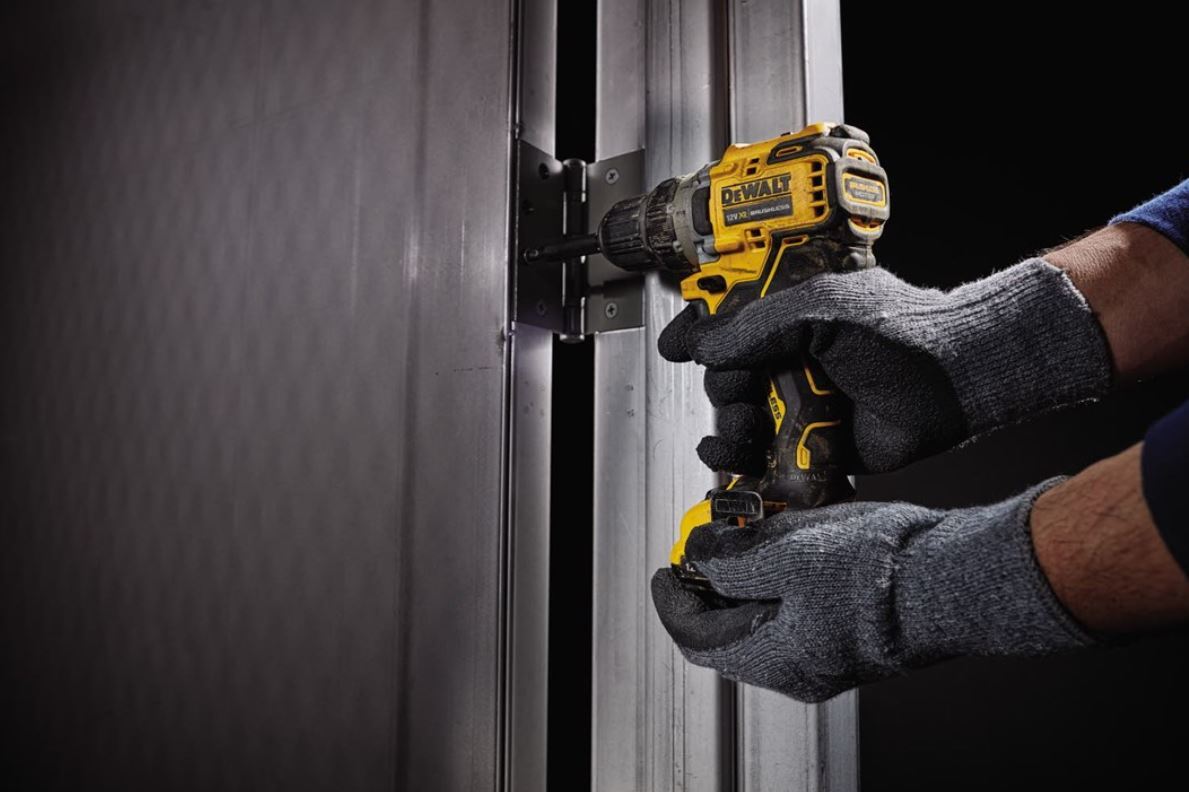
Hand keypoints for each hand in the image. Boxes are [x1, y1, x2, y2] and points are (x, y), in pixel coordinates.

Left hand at [650, 481, 1093, 702]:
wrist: (953, 575)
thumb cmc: (878, 573)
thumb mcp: (784, 555)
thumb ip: (730, 560)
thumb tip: (698, 554)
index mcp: (775, 658)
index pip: (698, 638)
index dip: (673, 599)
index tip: (666, 568)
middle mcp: (801, 666)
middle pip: (731, 629)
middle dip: (713, 583)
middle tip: (705, 545)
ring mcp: (831, 651)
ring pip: (768, 615)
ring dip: (749, 576)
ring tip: (746, 533)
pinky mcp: (855, 630)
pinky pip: (802, 606)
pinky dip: (783, 575)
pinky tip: (790, 538)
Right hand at [658, 259, 1111, 472]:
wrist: (955, 383)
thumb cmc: (904, 332)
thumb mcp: (822, 311)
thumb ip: (758, 327)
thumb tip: (705, 344)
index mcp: (790, 315)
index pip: (727, 319)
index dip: (698, 331)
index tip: (676, 345)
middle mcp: (791, 357)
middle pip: (725, 377)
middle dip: (722, 389)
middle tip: (742, 392)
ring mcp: (800, 401)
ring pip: (739, 419)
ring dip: (728, 429)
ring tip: (743, 430)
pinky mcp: (811, 444)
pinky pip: (765, 457)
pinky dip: (744, 464)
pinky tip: (735, 459)